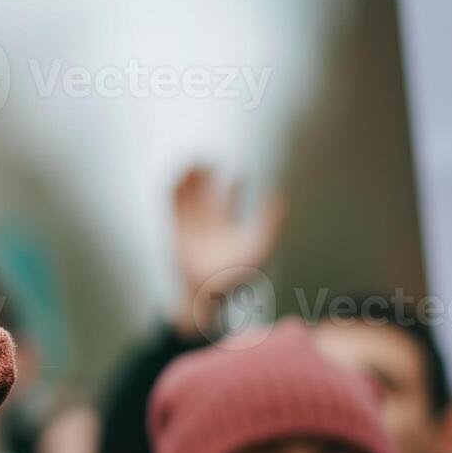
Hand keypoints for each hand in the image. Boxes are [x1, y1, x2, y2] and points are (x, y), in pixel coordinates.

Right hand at [171, 165, 282, 338]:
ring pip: (187, 199)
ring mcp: (189, 229)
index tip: (239, 173)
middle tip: (208, 160)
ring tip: (192, 161)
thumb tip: (279, 197)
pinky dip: (173, 192)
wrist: (207, 292)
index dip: (234, 188)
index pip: (229, 205)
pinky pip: (172, 208)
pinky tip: (175, 177)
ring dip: (189, 181)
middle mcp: (206, 228)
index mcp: (226, 231)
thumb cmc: (235, 276)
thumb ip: (269, 222)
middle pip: (205, 197)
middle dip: (206, 179)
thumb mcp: (259, 246)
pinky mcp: (174, 232)